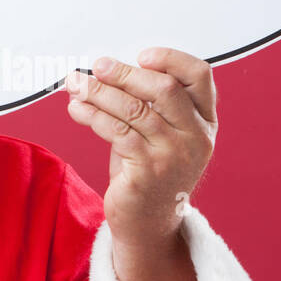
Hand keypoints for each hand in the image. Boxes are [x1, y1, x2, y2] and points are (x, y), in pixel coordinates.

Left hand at [64, 48, 217, 249]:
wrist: (149, 223)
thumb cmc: (151, 172)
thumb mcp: (162, 135)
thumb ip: (150, 104)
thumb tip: (108, 69)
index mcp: (204, 121)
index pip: (199, 76)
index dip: (171, 59)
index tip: (141, 57)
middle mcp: (196, 137)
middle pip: (164, 88)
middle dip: (125, 73)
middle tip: (97, 67)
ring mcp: (174, 156)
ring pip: (134, 108)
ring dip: (99, 92)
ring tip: (76, 85)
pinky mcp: (148, 171)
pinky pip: (116, 131)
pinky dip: (92, 115)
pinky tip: (77, 109)